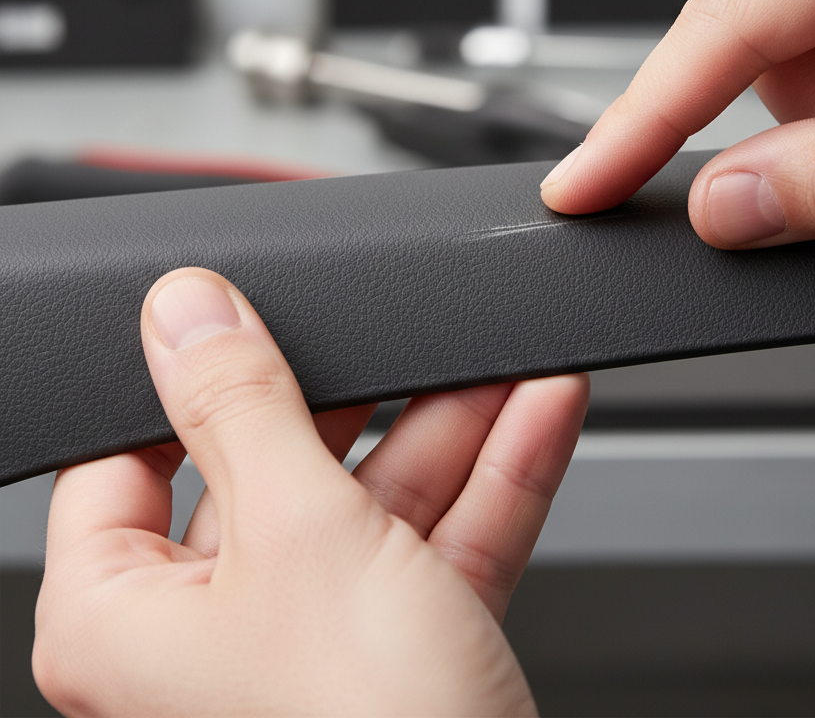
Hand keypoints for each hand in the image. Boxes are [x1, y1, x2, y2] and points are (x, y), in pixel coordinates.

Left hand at [33, 268, 588, 716]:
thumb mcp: (301, 534)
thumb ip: (239, 406)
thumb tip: (183, 312)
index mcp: (130, 615)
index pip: (133, 453)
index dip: (197, 377)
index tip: (255, 315)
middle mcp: (216, 632)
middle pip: (287, 462)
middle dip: (378, 396)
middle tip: (415, 337)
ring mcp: (319, 639)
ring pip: (383, 496)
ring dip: (457, 424)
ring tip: (507, 363)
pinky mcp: (405, 648)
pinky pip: (446, 536)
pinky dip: (497, 474)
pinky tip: (539, 412)